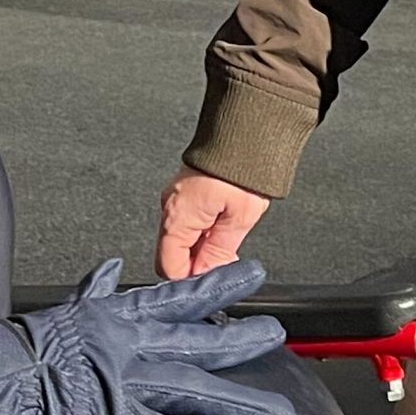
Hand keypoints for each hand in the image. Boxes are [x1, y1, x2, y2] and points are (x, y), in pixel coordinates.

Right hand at [155, 166, 271, 279]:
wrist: (247, 131)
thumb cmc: (245, 168)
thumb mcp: (239, 220)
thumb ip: (218, 253)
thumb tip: (208, 275)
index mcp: (177, 216)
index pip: (169, 266)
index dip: (190, 280)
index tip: (210, 284)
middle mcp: (169, 206)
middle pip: (172, 253)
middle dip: (195, 264)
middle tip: (222, 264)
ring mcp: (174, 197)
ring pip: (180, 238)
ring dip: (199, 247)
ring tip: (226, 242)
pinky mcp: (184, 190)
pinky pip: (186, 221)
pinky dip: (200, 231)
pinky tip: (220, 227)